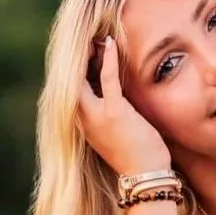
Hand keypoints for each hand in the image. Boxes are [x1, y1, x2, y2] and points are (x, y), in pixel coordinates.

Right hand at [78, 36, 169, 176]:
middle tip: (87, 40)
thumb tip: (110, 95)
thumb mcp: (112, 135)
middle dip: (76, 59)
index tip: (81, 52)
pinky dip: (108, 59)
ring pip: (83, 77)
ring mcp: (97, 116)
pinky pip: (107, 79)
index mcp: (82, 124)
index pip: (70, 91)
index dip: (73, 70)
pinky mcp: (114, 113)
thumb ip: (105, 115)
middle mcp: (83, 119)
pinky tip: (108, 43)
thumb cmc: (135, 156)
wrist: (145, 176)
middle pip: (70, 81)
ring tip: (96, 38)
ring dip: (89, 54)